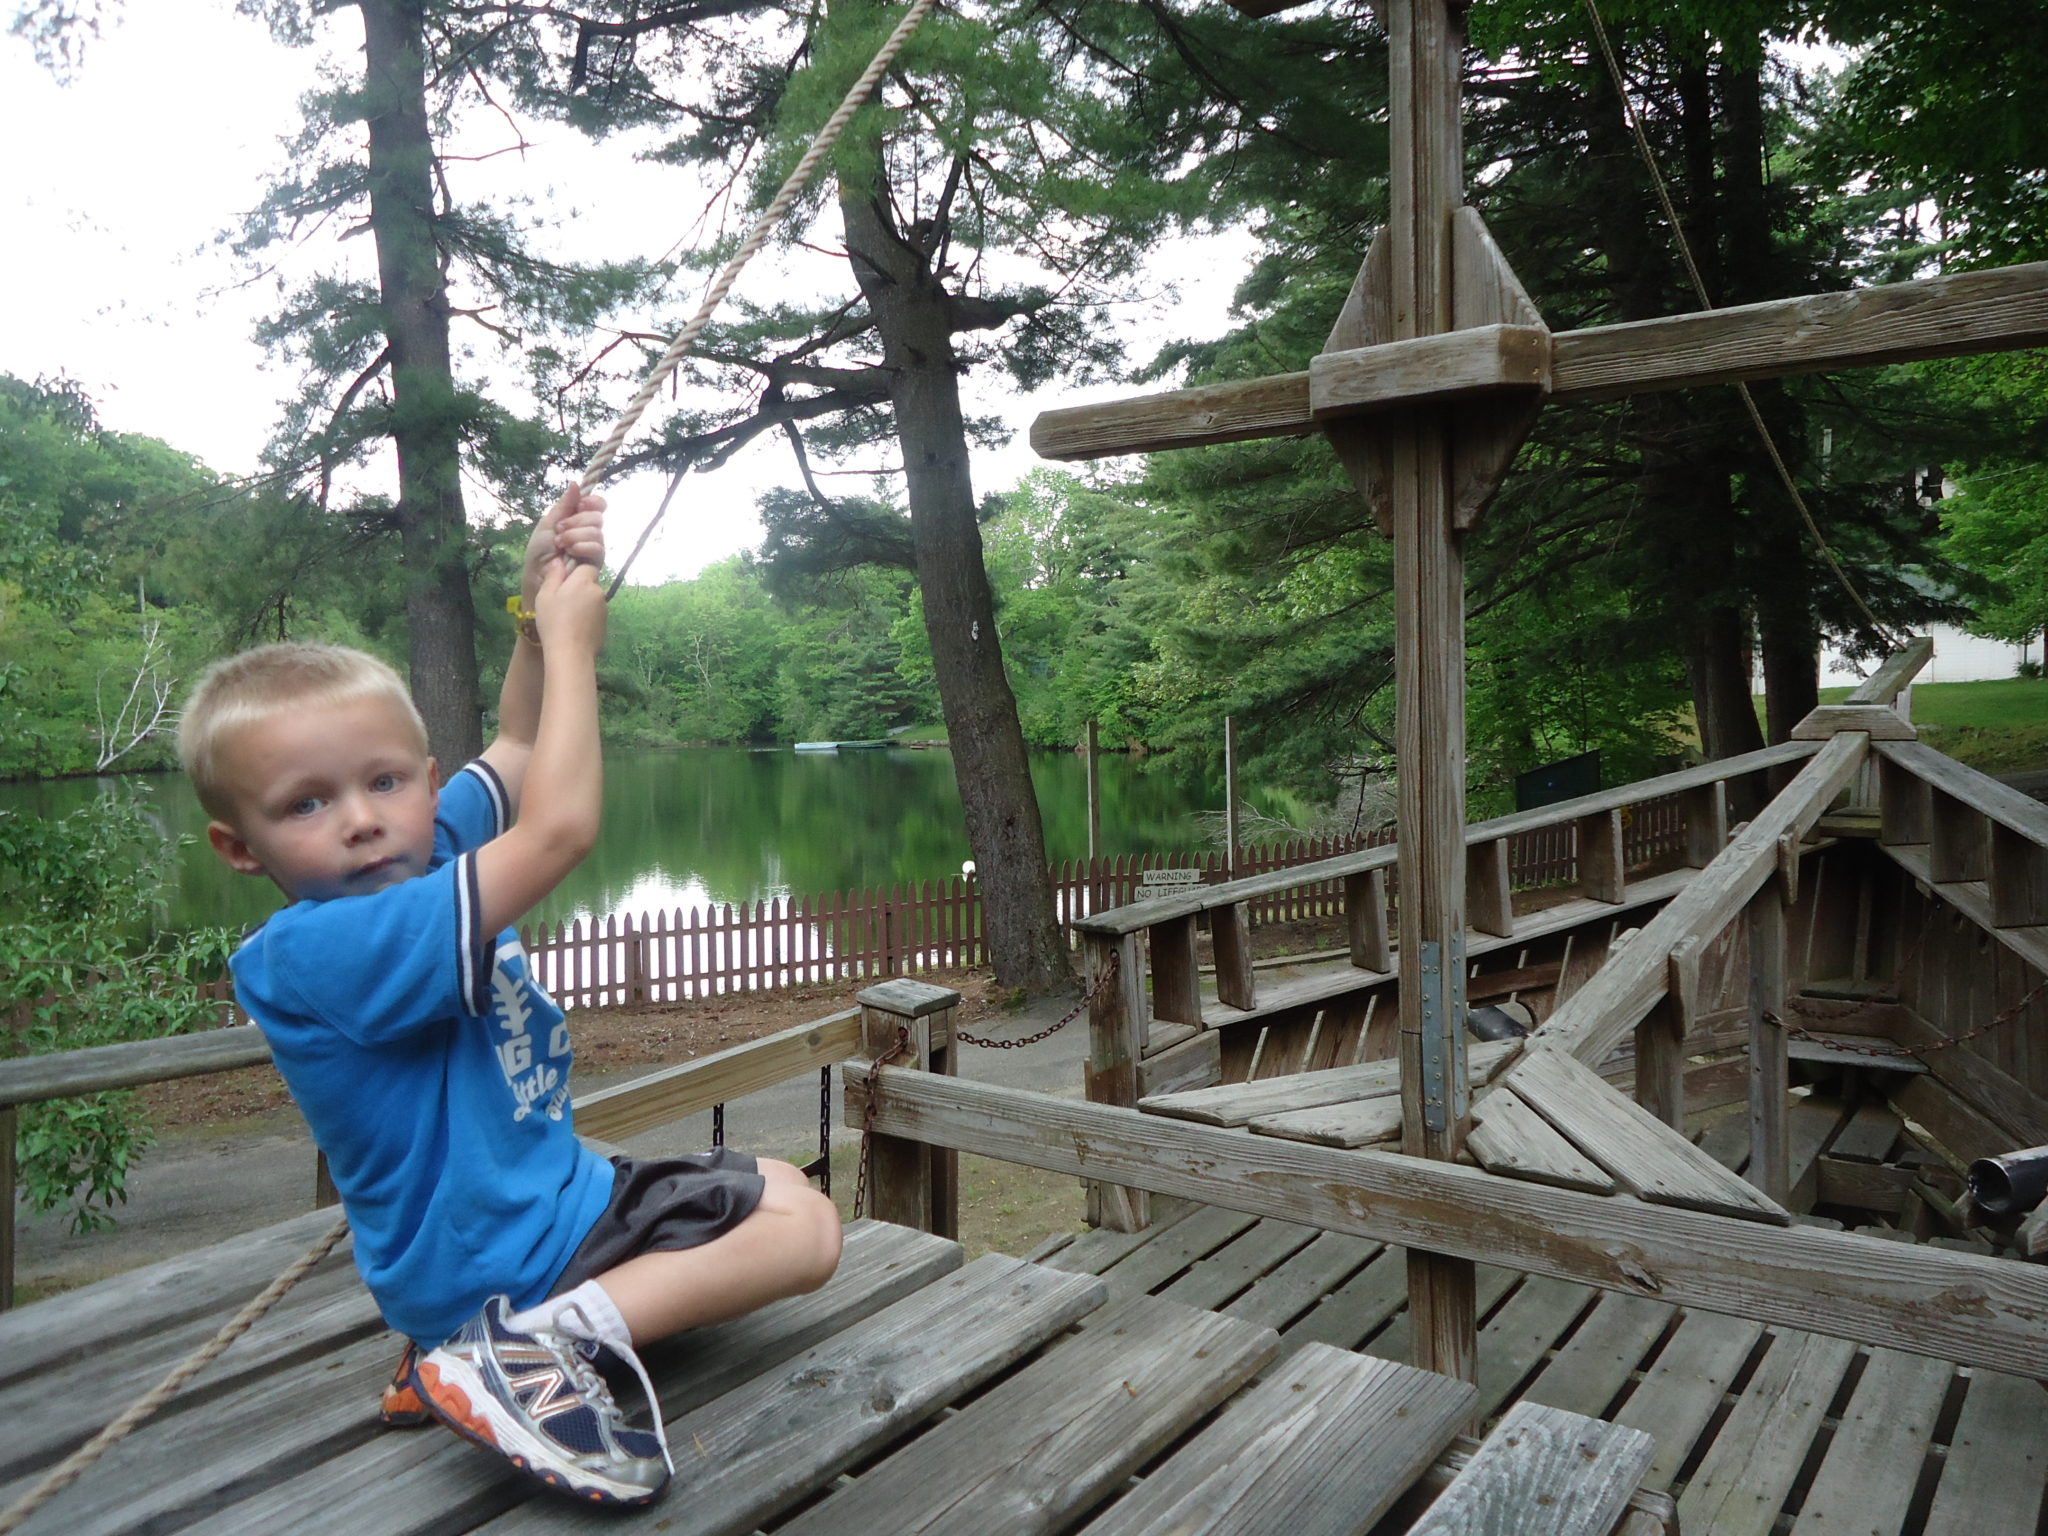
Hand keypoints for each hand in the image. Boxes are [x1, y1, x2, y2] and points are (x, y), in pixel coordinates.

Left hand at [524, 484, 607, 611]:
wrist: (538, 574)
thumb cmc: (540, 550)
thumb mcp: (549, 522)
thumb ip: (564, 504)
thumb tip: (575, 484)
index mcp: (578, 518)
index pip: (598, 504)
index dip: (592, 502)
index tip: (580, 505)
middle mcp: (589, 530)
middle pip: (597, 516)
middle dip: (576, 522)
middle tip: (560, 531)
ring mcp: (594, 546)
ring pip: (596, 531)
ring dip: (574, 536)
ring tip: (561, 544)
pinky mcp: (597, 561)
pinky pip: (597, 547)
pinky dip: (581, 547)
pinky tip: (570, 553)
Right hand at [533, 555, 607, 656]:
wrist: (570, 652)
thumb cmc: (554, 621)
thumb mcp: (545, 595)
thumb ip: (554, 576)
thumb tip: (559, 561)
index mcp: (584, 581)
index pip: (587, 566)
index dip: (577, 571)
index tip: (564, 582)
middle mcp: (598, 592)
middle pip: (590, 584)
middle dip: (579, 588)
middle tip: (562, 602)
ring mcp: (604, 609)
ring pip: (593, 600)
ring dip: (583, 603)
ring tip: (568, 618)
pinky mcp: (606, 624)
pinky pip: (595, 614)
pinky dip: (587, 617)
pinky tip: (575, 628)